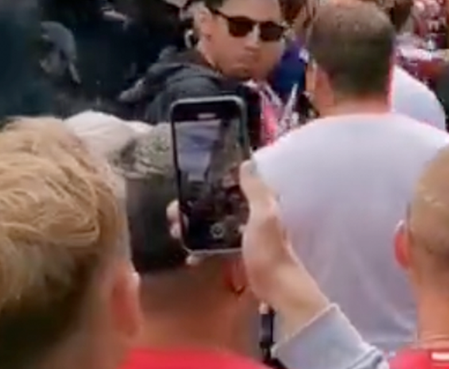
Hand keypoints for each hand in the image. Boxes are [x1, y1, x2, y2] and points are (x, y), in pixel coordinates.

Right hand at [163, 161, 310, 303]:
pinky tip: (190, 256)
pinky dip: (202, 250)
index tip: (189, 187)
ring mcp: (246, 239)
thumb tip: (247, 162)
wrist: (275, 287)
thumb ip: (256, 190)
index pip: (235, 187)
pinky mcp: (239, 258)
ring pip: (215, 228)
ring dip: (195, 228)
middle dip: (196, 209)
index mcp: (263, 205)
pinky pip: (216, 249)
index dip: (213, 186)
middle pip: (220, 207)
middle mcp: (255, 219)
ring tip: (175, 231)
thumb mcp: (264, 215)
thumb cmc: (269, 249)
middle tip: (173, 214)